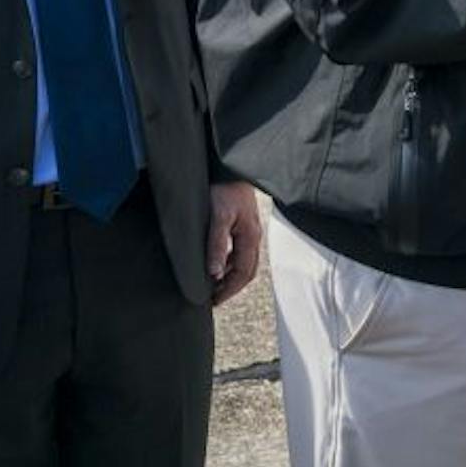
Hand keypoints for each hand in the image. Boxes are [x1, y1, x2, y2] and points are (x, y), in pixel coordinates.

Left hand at [206, 181, 262, 306]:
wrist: (230, 164)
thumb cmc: (224, 188)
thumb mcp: (218, 216)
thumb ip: (216, 244)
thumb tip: (213, 273)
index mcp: (250, 237)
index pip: (243, 273)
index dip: (228, 290)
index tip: (213, 301)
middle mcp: (253, 235)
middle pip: (246, 270)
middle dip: (231, 287)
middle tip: (213, 298)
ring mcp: (249, 228)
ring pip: (243, 260)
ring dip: (229, 275)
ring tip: (212, 283)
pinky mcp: (243, 222)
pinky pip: (239, 249)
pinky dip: (228, 261)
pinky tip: (216, 262)